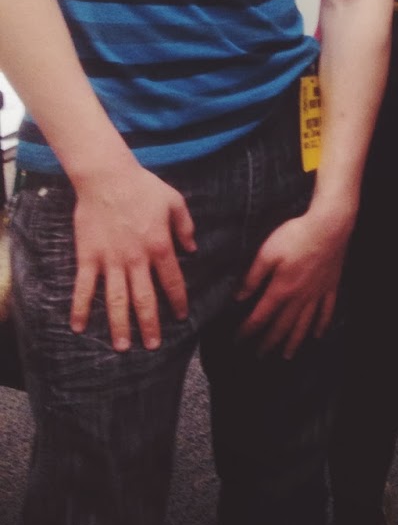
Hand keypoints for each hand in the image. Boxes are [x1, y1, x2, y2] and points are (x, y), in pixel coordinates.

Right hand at [71, 164, 195, 350]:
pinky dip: (79, 308)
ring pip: (116, 300)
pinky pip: (83, 288)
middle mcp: (136, 259)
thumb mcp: (175, 201)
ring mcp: (110, 260)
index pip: (172, 282)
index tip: (181, 318)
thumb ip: (185, 227)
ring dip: (119, 325)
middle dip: (150, 325)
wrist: (107, 177)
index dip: (178, 302)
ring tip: (123, 347)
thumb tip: (193, 250)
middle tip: (152, 346)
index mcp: (160, 246)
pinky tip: (78, 328)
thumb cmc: (143, 187)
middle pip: (144, 299)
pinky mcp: (88, 257)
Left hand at [236, 208, 351, 357]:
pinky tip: (318, 335)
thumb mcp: (267, 252)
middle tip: (260, 356)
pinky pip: (326, 311)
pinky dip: (321, 325)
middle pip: (282, 326)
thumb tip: (239, 298)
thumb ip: (253, 276)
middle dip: (269, 343)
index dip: (247, 331)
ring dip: (294, 342)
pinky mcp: (330, 286)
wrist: (329, 226)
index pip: (260, 317)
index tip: (237, 341)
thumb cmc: (296, 235)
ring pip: (304, 324)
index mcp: (281, 289)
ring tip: (287, 356)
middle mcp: (299, 297)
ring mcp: (317, 293)